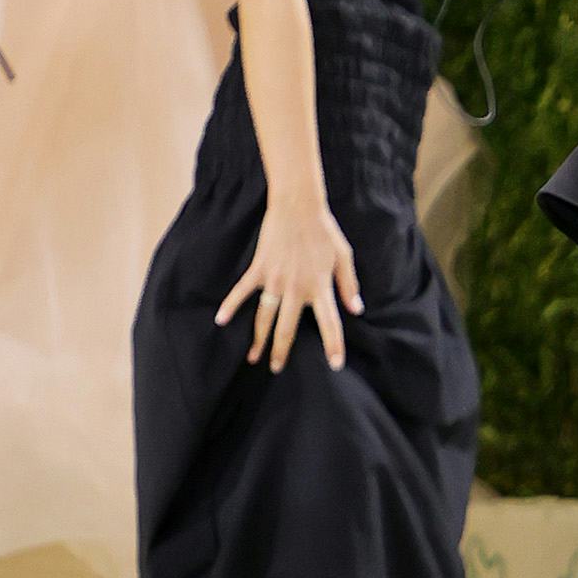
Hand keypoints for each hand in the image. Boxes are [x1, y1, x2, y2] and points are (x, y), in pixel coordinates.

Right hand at [217, 188, 361, 373]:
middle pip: (287, 329)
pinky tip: (220, 320)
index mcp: (320, 288)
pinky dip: (230, 305)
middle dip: (282, 352)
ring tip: (253, 359)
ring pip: (264, 318)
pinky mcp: (259, 269)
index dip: (334, 345)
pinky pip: (242, 291)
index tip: (335, 365)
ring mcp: (275, 281)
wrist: (298, 207)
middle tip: (276, 370)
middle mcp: (296, 289)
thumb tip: (356, 310)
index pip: (330, 324)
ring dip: (258, 340)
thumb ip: (349, 285)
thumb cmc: (324, 231)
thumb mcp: (344, 257)